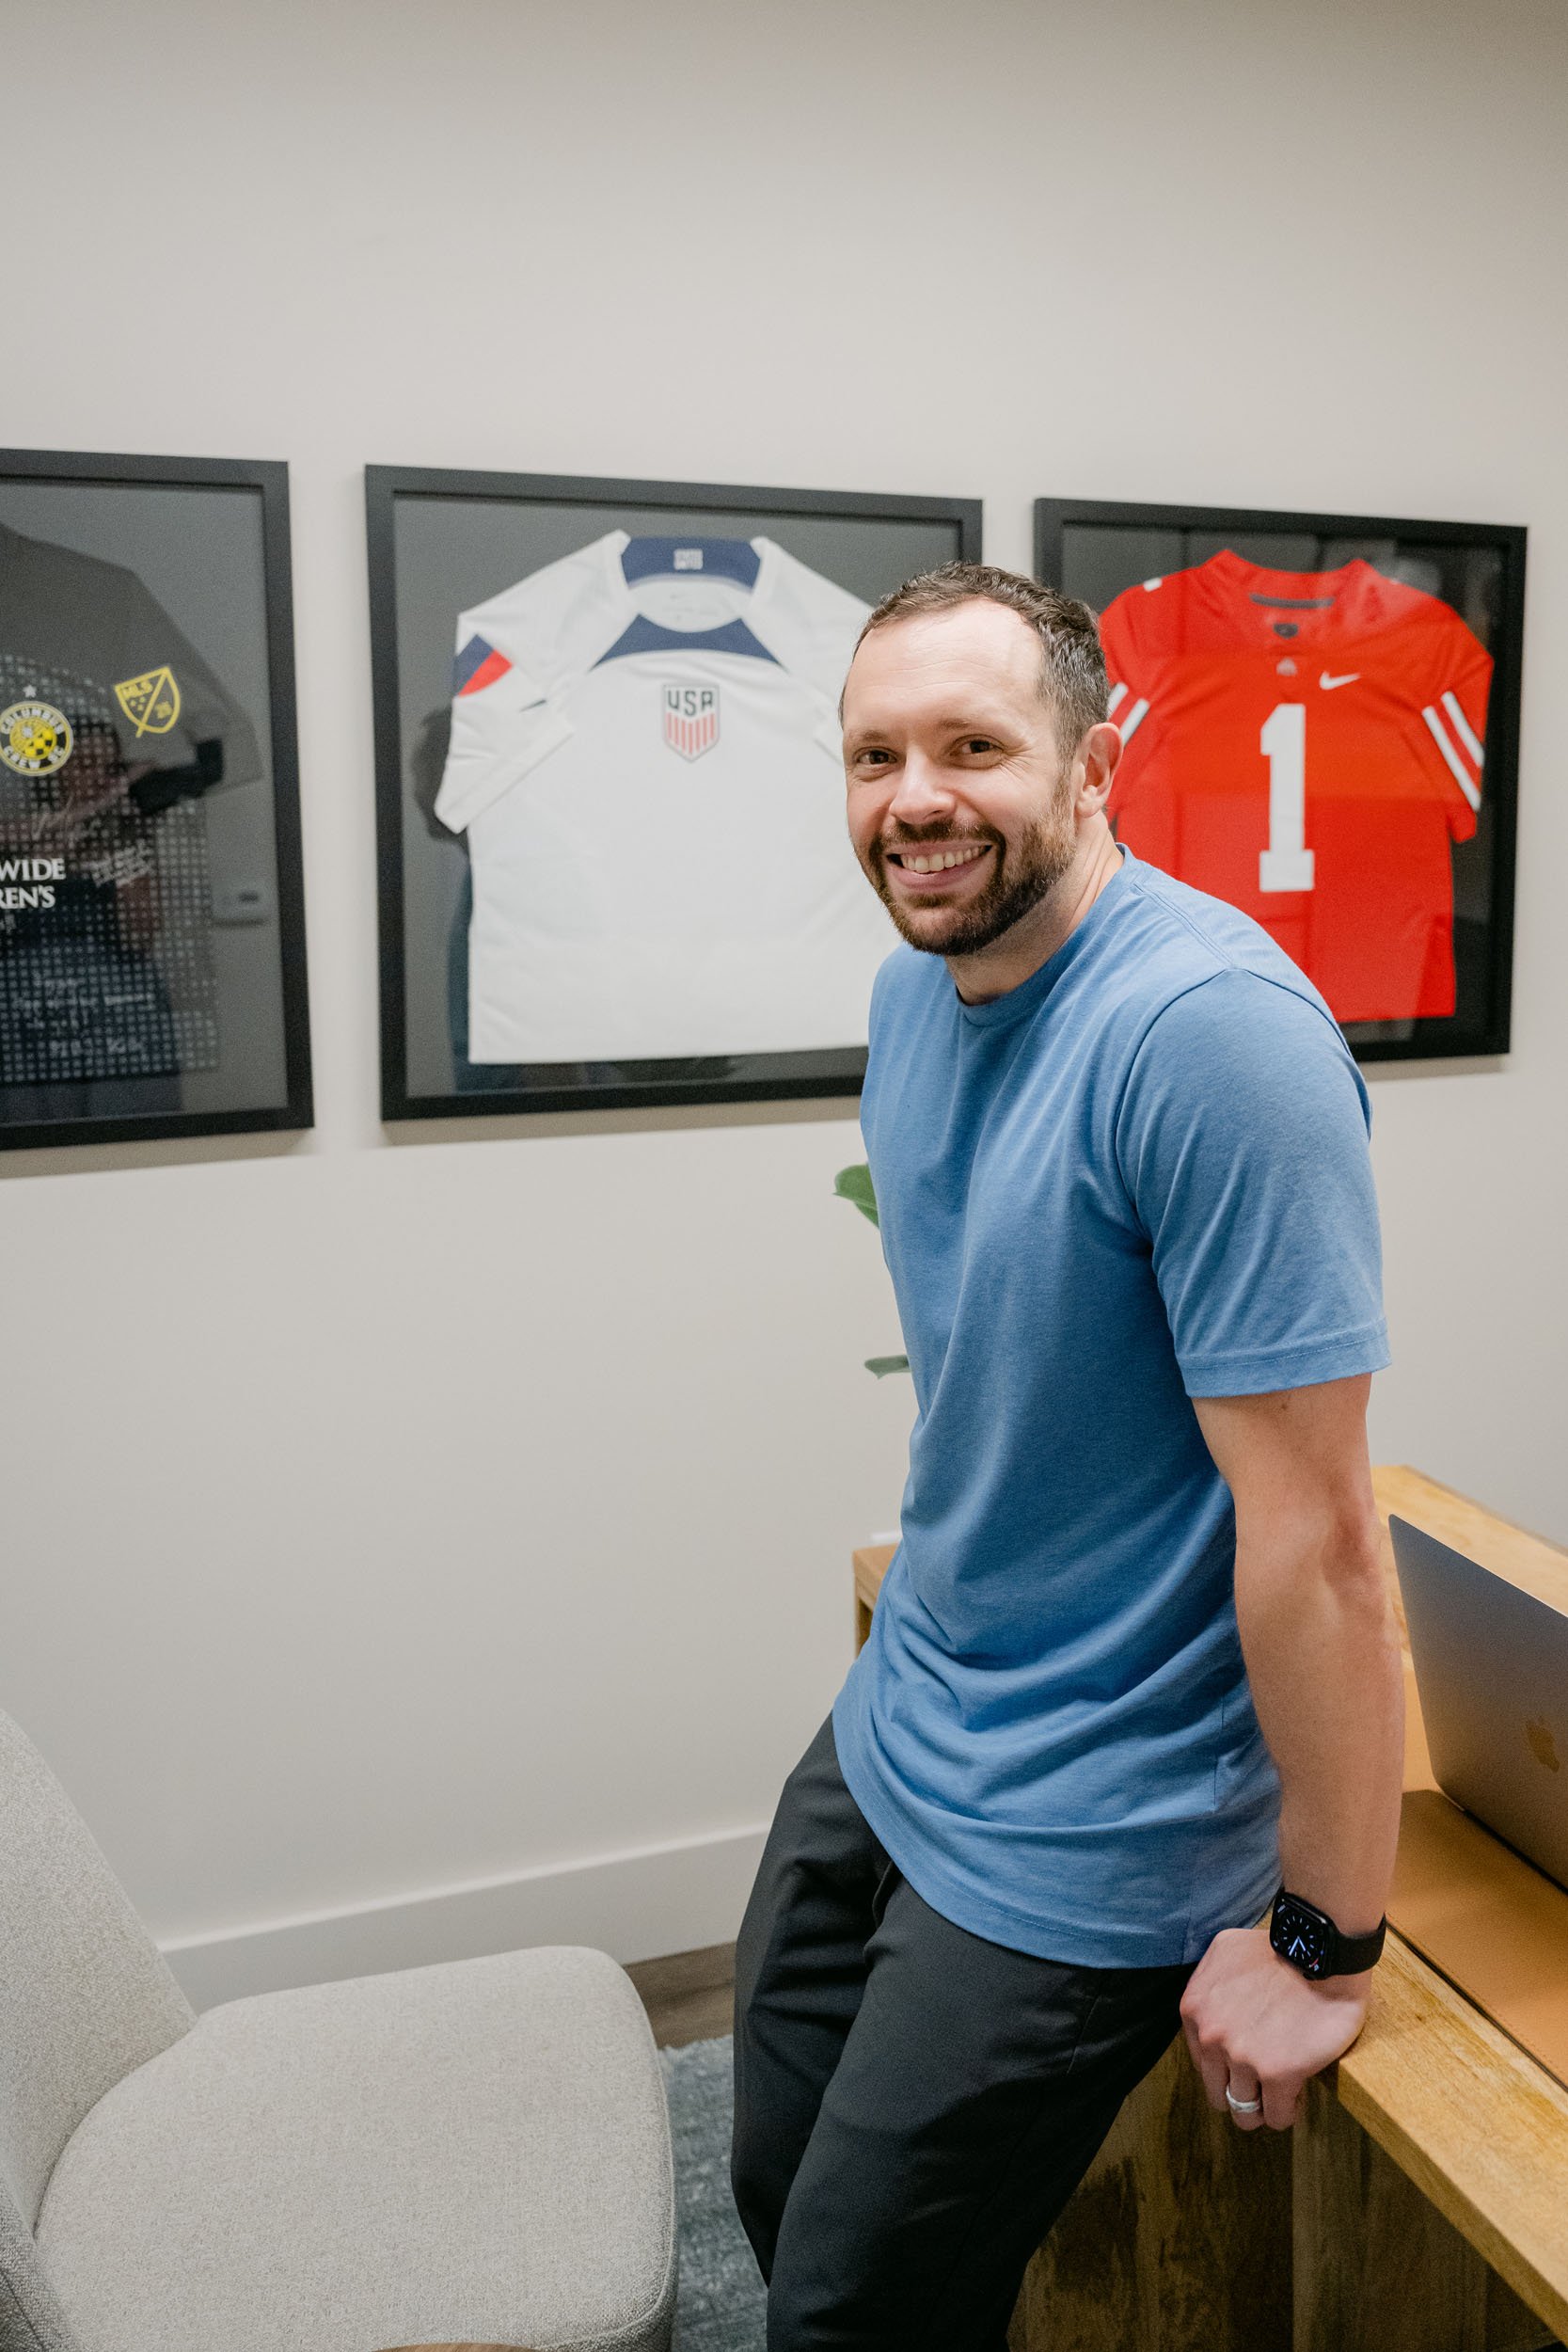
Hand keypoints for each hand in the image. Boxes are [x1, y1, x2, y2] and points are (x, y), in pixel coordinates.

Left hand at [1180, 1923, 1371, 2130]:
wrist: (1317, 1950)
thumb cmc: (1278, 1947)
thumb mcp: (1224, 1954)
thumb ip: (1211, 1984)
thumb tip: (1214, 2007)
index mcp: (1194, 2010)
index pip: (1202, 2063)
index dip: (1227, 2067)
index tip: (1248, 2063)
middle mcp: (1211, 2037)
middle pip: (1218, 2094)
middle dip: (1241, 2093)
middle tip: (1264, 2086)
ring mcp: (1242, 2058)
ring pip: (1244, 2112)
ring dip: (1263, 2107)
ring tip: (1281, 2094)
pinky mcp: (1278, 2074)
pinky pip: (1278, 2116)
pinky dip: (1287, 2112)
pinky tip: (1297, 2096)